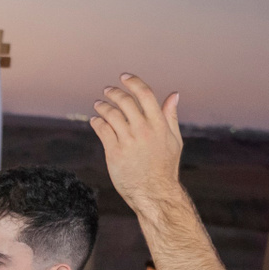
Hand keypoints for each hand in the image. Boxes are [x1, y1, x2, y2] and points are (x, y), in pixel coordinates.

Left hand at [90, 74, 184, 213]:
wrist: (154, 192)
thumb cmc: (165, 167)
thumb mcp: (174, 140)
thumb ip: (171, 116)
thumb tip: (174, 94)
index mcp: (159, 125)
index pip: (145, 94)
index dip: (133, 82)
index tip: (124, 77)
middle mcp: (143, 130)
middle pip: (125, 101)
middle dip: (113, 93)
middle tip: (107, 90)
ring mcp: (128, 141)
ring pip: (111, 114)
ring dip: (102, 106)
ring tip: (98, 105)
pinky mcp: (114, 152)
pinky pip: (102, 130)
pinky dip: (96, 122)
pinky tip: (95, 120)